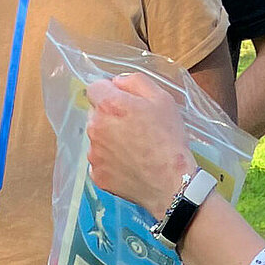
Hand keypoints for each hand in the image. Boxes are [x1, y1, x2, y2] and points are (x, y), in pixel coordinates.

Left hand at [85, 75, 194, 217]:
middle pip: (95, 113)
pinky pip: (100, 161)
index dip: (110, 92)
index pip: (95, 87)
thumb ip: (135, 82)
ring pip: (97, 138)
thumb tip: (117, 82)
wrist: (171, 182)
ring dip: (110, 139)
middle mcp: (95, 128)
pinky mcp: (97, 174)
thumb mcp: (162, 99)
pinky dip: (112, 161)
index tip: (125, 101)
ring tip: (135, 148)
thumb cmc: (169, 139)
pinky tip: (131, 164)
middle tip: (135, 127)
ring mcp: (93, 153)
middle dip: (110, 116)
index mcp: (109, 105)